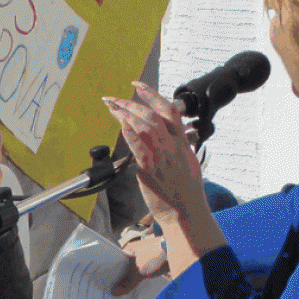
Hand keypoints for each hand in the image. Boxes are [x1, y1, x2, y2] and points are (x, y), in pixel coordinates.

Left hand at [103, 83, 205, 226]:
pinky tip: (120, 124)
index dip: (153, 95)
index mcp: (183, 143)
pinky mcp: (151, 169)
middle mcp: (174, 146)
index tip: (137, 86)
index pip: (170, 110)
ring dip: (126, 113)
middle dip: (132, 102)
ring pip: (146, 127)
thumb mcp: (187, 163)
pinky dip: (130, 133)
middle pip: (153, 115)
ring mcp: (163, 156)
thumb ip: (176, 147)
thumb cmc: (185, 192)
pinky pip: (140, 147)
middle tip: (114, 98)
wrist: (186, 213)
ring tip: (111, 107)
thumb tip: (167, 138)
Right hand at [110, 228, 169, 296]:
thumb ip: (127, 282)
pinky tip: (138, 291)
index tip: (104, 287)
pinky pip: (143, 275)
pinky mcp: (153, 264)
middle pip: (123, 270)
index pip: (113, 264)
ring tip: (123, 297)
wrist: (180, 249)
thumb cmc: (156, 256)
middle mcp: (134, 253)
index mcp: (127, 250)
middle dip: (119, 282)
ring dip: (130, 283)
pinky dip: (140, 282)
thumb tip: (114, 292)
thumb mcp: (139, 272)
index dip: (109, 275)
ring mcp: (144, 258)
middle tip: (111, 295)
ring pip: (133, 273)